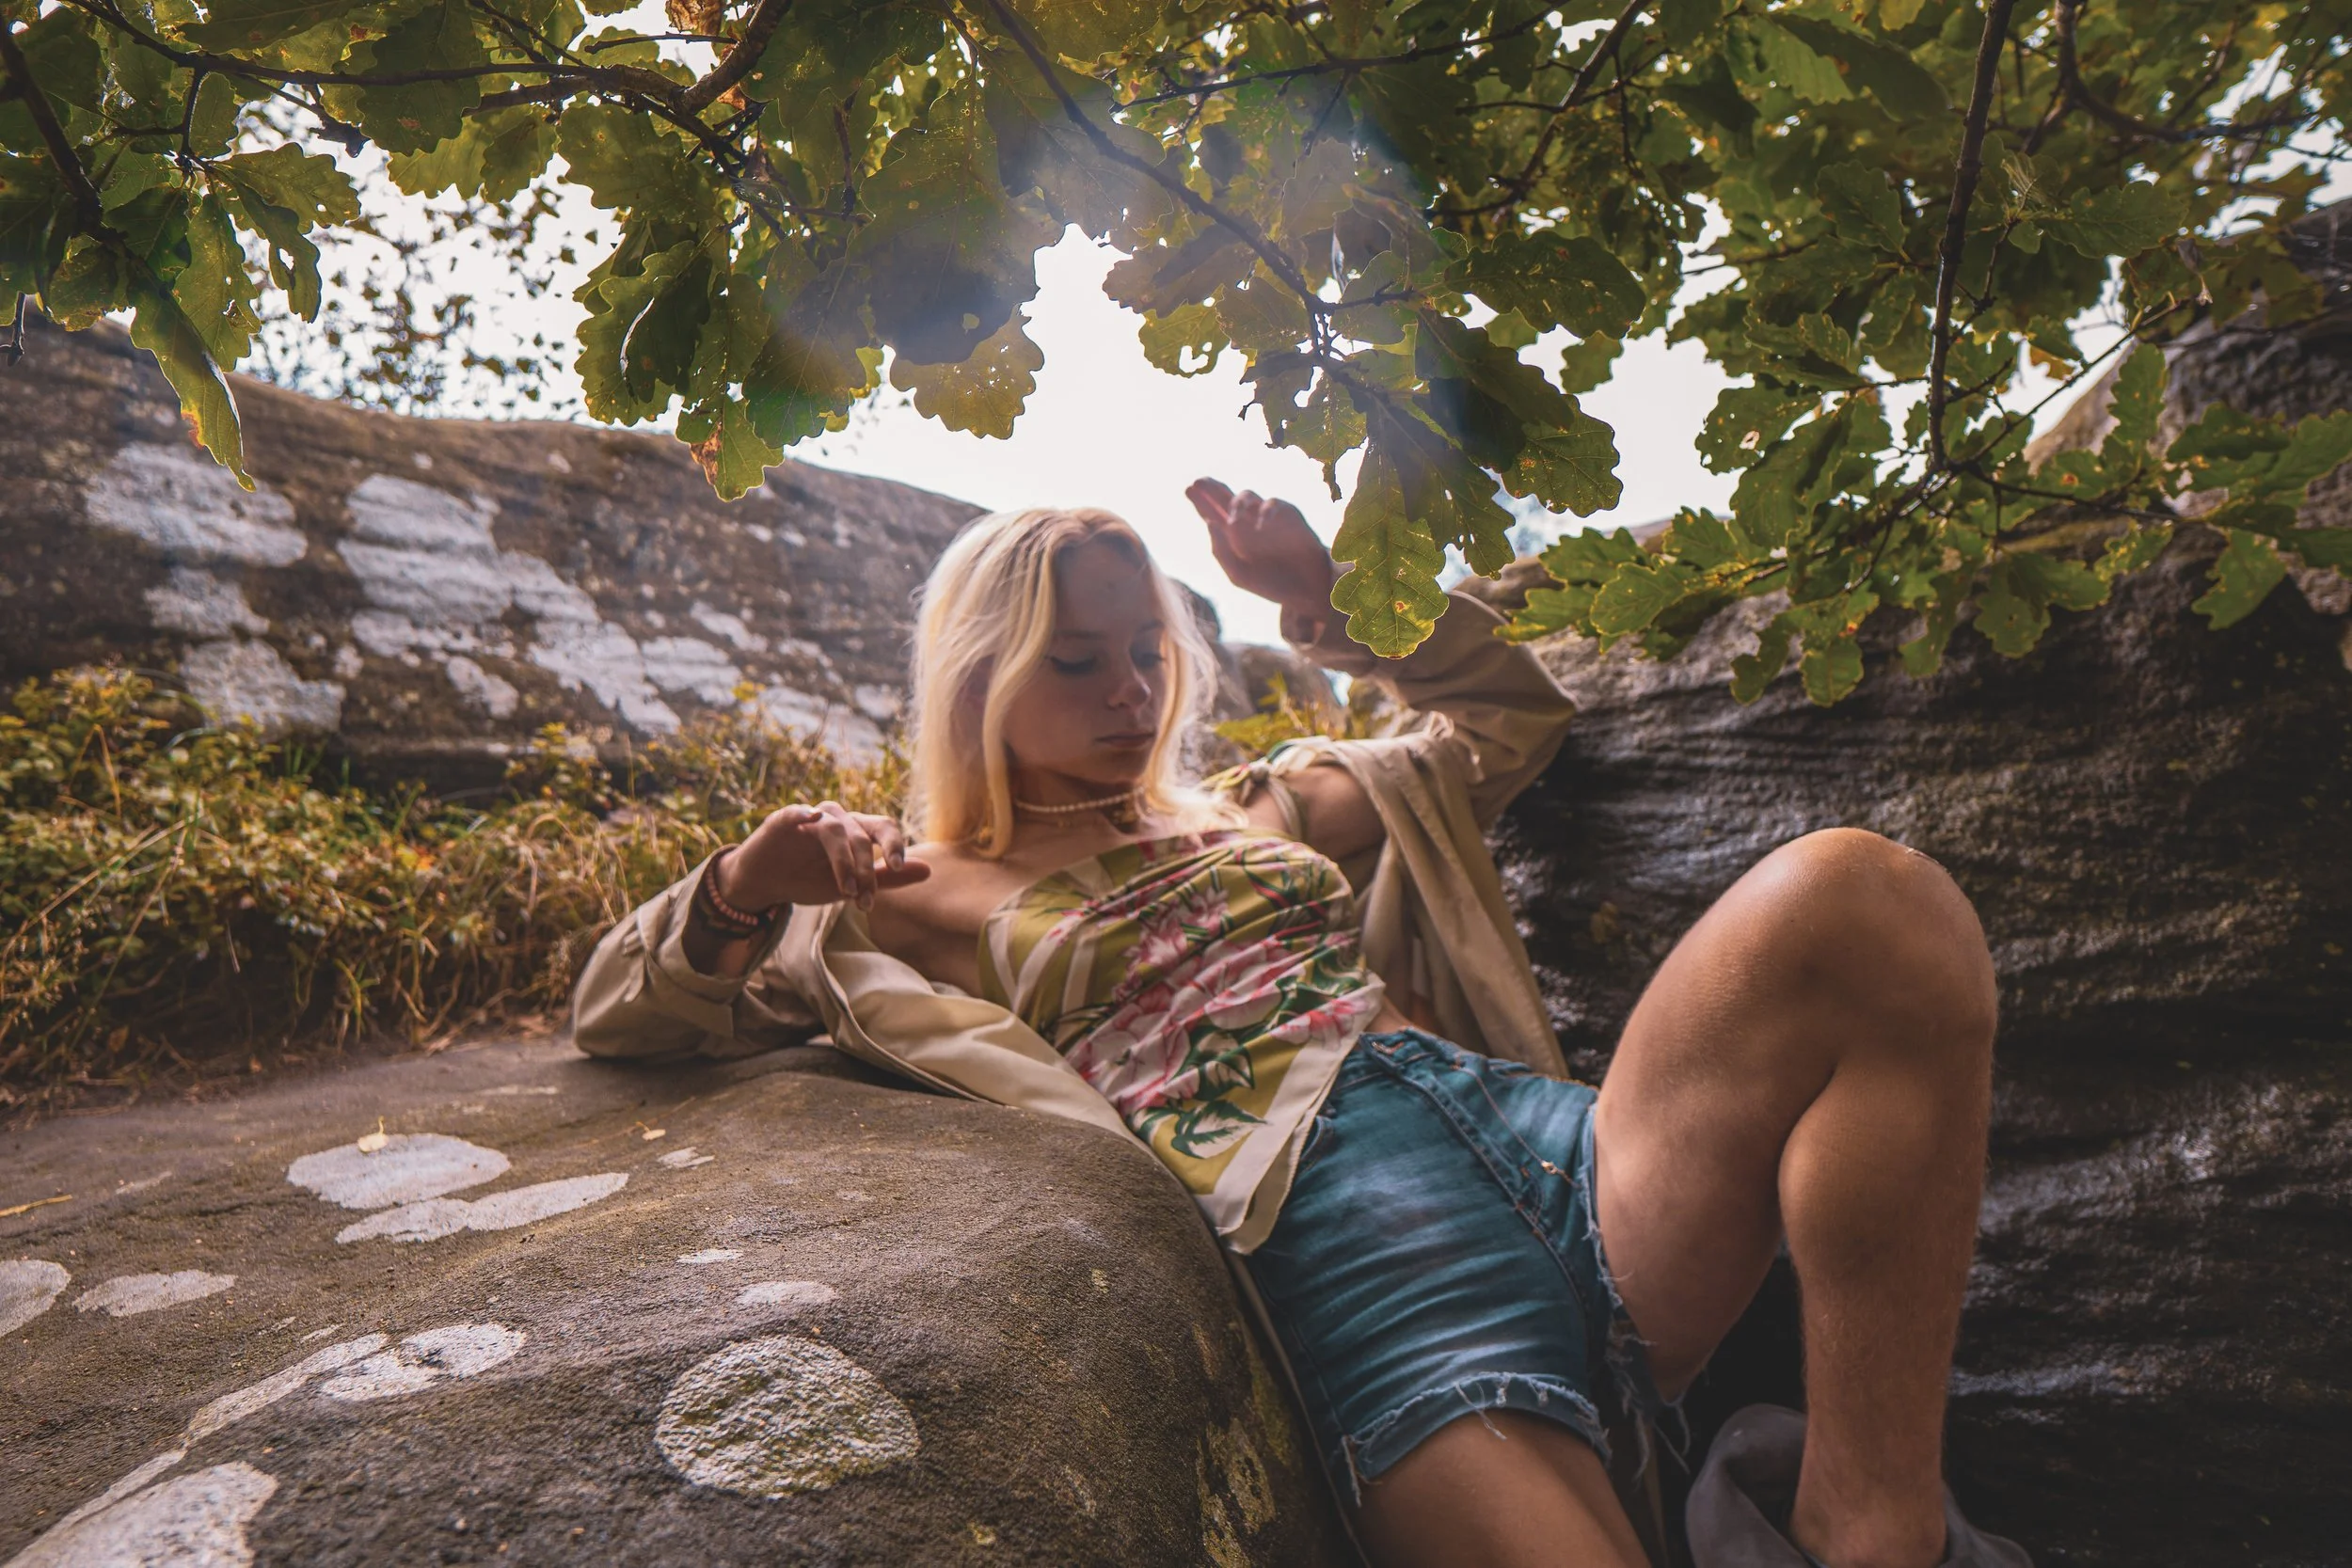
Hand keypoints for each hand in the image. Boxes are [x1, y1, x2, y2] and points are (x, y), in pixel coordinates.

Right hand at [715, 802, 930, 913]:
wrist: (766, 885)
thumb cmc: (809, 879)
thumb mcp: (851, 885)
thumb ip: (887, 878)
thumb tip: (929, 870)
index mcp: (856, 831)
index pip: (883, 828)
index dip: (894, 845)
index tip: (898, 868)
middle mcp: (837, 819)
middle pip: (861, 832)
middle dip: (867, 867)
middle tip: (865, 899)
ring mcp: (810, 818)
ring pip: (836, 830)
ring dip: (844, 862)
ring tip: (845, 891)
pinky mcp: (783, 820)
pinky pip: (796, 812)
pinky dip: (805, 814)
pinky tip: (812, 819)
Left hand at [1185, 479, 1337, 624]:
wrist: (1306, 592)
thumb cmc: (1271, 584)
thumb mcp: (1239, 575)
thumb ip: (1221, 552)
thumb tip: (1209, 523)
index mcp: (1231, 536)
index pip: (1211, 514)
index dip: (1200, 501)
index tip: (1188, 489)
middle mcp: (1246, 522)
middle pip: (1225, 498)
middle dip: (1211, 489)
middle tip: (1198, 482)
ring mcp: (1266, 517)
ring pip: (1247, 497)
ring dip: (1237, 504)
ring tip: (1232, 519)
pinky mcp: (1288, 515)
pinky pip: (1274, 504)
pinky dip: (1266, 512)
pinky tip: (1259, 525)